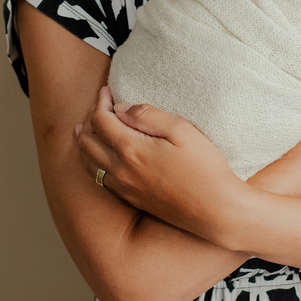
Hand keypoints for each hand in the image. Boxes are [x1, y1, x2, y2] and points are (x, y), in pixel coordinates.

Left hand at [75, 86, 247, 243]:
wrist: (215, 210)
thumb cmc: (204, 167)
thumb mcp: (181, 130)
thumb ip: (148, 116)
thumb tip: (122, 109)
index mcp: (131, 149)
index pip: (101, 120)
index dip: (100, 101)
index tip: (107, 90)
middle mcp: (121, 170)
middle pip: (87, 141)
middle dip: (89, 119)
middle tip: (99, 105)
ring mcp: (125, 187)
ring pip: (88, 163)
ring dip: (84, 142)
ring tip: (85, 129)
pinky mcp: (132, 199)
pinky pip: (100, 179)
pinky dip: (92, 162)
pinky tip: (99, 157)